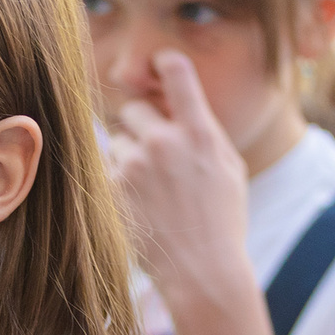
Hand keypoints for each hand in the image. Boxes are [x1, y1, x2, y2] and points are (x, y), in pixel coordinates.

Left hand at [103, 50, 253, 309]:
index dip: (163, 63)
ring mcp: (134, 164)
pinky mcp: (112, 188)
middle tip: (154, 155)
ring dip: (127, 158)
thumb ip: (202, 130)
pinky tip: (138, 204)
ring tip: (151, 191)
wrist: (203, 270)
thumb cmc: (222, 220)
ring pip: (117, 142)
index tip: (157, 68)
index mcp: (199, 131)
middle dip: (140, 127)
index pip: (176, 71)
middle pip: (132, 109)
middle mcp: (164, 141)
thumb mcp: (228, 167)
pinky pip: (106, 168)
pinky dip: (117, 182)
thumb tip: (177, 102)